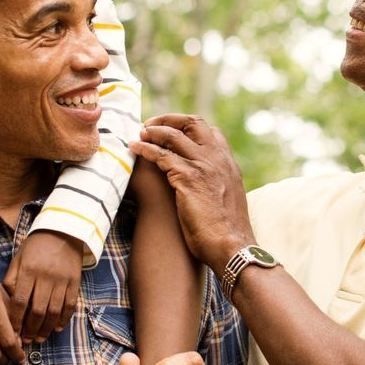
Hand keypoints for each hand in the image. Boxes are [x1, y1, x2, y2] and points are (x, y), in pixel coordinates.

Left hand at [4, 229, 83, 343]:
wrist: (63, 230)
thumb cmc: (36, 246)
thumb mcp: (19, 258)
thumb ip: (12, 280)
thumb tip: (9, 303)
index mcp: (29, 271)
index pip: (20, 301)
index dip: (16, 320)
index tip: (12, 332)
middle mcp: (46, 277)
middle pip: (37, 310)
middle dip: (30, 329)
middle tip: (26, 341)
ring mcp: (62, 281)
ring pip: (54, 311)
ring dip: (46, 328)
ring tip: (39, 338)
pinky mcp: (74, 282)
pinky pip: (70, 305)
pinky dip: (64, 319)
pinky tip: (57, 328)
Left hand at [129, 115, 254, 269]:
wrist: (231, 245)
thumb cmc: (227, 231)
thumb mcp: (229, 200)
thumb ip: (219, 185)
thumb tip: (207, 187)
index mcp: (228, 163)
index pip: (212, 132)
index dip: (190, 128)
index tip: (174, 132)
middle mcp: (217, 158)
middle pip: (193, 123)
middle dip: (169, 119)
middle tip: (151, 125)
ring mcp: (203, 165)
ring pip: (173, 135)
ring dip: (153, 131)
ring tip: (139, 133)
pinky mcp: (188, 177)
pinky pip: (160, 155)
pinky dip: (144, 149)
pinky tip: (134, 148)